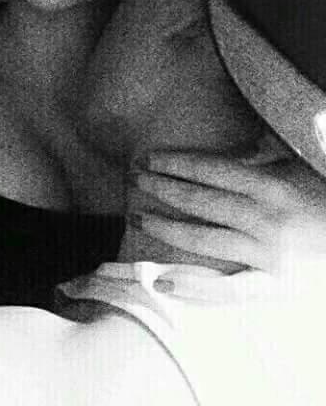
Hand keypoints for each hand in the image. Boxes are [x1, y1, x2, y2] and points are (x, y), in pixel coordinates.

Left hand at [130, 150, 325, 301]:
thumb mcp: (298, 167)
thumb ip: (264, 154)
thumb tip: (232, 143)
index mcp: (271, 185)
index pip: (210, 169)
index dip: (176, 163)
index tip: (149, 159)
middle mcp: (264, 218)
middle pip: (200, 200)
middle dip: (163, 187)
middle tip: (135, 179)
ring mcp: (266, 254)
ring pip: (203, 238)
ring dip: (166, 226)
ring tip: (137, 216)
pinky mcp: (274, 286)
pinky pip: (228, 290)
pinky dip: (194, 288)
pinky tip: (161, 283)